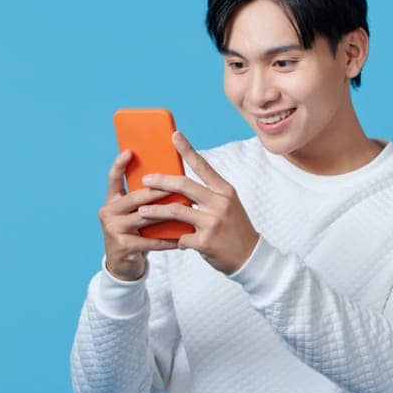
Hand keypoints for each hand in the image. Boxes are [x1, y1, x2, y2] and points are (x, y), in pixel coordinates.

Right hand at [98, 149, 187, 280]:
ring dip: (167, 213)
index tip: (130, 151)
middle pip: (135, 197)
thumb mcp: (133, 213)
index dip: (119, 164)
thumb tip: (168, 177)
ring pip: (145, 217)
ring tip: (186, 208)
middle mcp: (108, 212)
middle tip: (179, 184)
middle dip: (158, 191)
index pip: (113, 178)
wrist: (123, 264)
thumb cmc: (134, 233)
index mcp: (111, 200)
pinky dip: (168, 239)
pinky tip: (183, 237)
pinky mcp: (123, 246)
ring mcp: (113, 229)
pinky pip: (151, 240)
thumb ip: (142, 199)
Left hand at [136, 131, 259, 275]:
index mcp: (225, 191)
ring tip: (141, 211)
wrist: (251, 257)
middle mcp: (219, 203)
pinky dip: (175, 239)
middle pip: (183, 185)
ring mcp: (212, 223)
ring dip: (154, 211)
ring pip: (175, 211)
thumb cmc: (235, 229)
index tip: (174, 135)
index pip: (203, 166)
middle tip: (146, 180)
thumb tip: (179, 186)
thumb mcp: (228, 205)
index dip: (187, 149)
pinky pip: (180, 237)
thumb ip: (208, 195)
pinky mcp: (205, 242)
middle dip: (160, 181)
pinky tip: (174, 242)